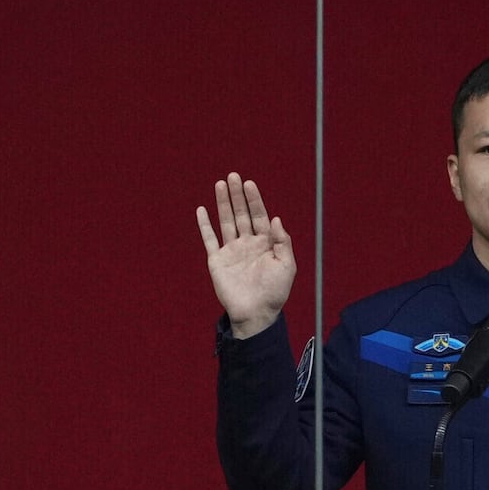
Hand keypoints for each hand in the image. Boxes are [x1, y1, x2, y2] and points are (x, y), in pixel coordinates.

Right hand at [197, 172, 298, 336]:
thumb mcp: (287, 266)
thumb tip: (276, 219)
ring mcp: (231, 251)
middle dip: (237, 195)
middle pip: (241, 214)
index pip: (260, 216)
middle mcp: (248, 243)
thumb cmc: (274, 292)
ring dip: (223, 203)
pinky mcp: (217, 260)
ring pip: (226, 221)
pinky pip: (209, 239)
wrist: (256, 313)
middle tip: (233, 176)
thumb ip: (283, 242)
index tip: (249, 184)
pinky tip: (201, 209)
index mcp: (266, 244)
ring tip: (220, 184)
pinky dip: (204, 225)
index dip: (255, 200)